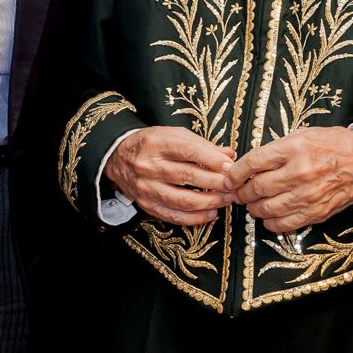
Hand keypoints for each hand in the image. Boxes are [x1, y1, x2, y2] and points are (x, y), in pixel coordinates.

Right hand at [107, 126, 235, 225]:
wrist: (118, 158)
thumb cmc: (151, 144)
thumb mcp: (173, 135)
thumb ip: (201, 145)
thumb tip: (228, 156)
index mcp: (156, 143)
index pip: (188, 151)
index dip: (211, 160)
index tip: (230, 166)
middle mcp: (149, 166)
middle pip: (187, 176)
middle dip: (216, 182)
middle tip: (233, 185)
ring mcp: (147, 187)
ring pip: (182, 199)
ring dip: (209, 202)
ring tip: (226, 199)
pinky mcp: (147, 204)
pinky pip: (173, 216)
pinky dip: (195, 218)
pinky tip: (211, 214)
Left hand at [224, 127, 352, 233]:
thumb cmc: (334, 145)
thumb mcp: (303, 135)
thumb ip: (276, 150)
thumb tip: (249, 165)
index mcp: (295, 148)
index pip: (254, 162)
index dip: (236, 173)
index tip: (230, 177)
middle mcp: (300, 172)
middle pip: (257, 188)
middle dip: (242, 192)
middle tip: (238, 192)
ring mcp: (308, 195)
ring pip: (266, 208)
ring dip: (253, 208)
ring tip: (252, 203)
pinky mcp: (316, 212)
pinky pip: (284, 224)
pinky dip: (270, 222)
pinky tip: (269, 215)